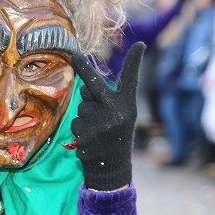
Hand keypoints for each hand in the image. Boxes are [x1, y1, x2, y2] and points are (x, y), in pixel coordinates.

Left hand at [69, 42, 142, 190]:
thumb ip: (104, 99)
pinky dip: (80, 131)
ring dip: (85, 117)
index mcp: (128, 106)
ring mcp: (100, 123)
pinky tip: (91, 142)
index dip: (135, 61)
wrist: (112, 169)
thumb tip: (82, 84)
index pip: (132, 79)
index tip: (139, 44)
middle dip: (82, 67)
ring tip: (97, 132)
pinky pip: (75, 123)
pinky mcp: (85, 135)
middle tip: (75, 55)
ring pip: (81, 108)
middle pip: (93, 84)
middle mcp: (116, 112)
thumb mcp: (121, 116)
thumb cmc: (116, 137)